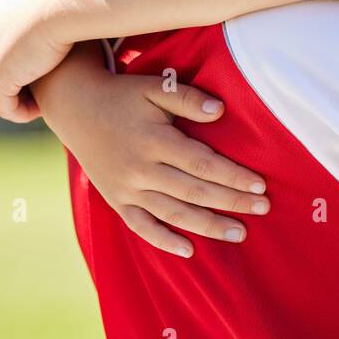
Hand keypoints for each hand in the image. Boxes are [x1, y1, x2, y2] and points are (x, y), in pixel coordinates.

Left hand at [0, 0, 75, 121]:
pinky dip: (22, 112)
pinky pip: (6, 106)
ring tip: (43, 102)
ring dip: (19, 99)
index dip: (18, 62)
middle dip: (16, 82)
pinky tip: (41, 109)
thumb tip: (41, 0)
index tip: (42, 68)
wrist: (58, 6)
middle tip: (42, 90)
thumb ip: (32, 1)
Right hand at [48, 69, 270, 257]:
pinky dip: (164, 241)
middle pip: (194, 192)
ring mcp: (126, 188)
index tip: (260, 185)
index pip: (202, 163)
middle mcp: (140, 169)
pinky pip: (141, 226)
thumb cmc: (123, 95)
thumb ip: (187, 99)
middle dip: (231, 202)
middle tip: (263, 209)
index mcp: (154, 140)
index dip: (233, 176)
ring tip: (239, 233)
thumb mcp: (155, 87)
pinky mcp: (116, 200)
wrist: (75, 107)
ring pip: (173, 214)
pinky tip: (189, 250)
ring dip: (208, 226)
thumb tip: (220, 111)